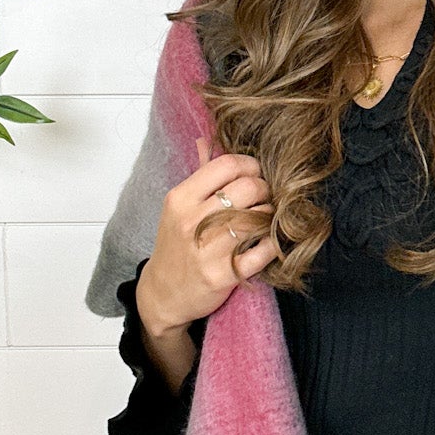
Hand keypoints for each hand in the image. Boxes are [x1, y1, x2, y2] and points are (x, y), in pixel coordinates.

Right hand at [136, 135, 281, 337]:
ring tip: (264, 218)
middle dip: (264, 189)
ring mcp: (209, 250)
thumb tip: (206, 140)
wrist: (163, 294)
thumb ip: (199, 177)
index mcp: (180, 199)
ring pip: (258, 217)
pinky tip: (266, 241)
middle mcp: (193, 221)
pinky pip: (264, 250)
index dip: (250, 165)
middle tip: (264, 197)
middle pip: (248, 188)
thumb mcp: (177, 209)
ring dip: (269, 215)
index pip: (227, 165)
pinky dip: (272, 243)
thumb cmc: (175, 246)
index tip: (255, 173)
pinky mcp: (225, 275)